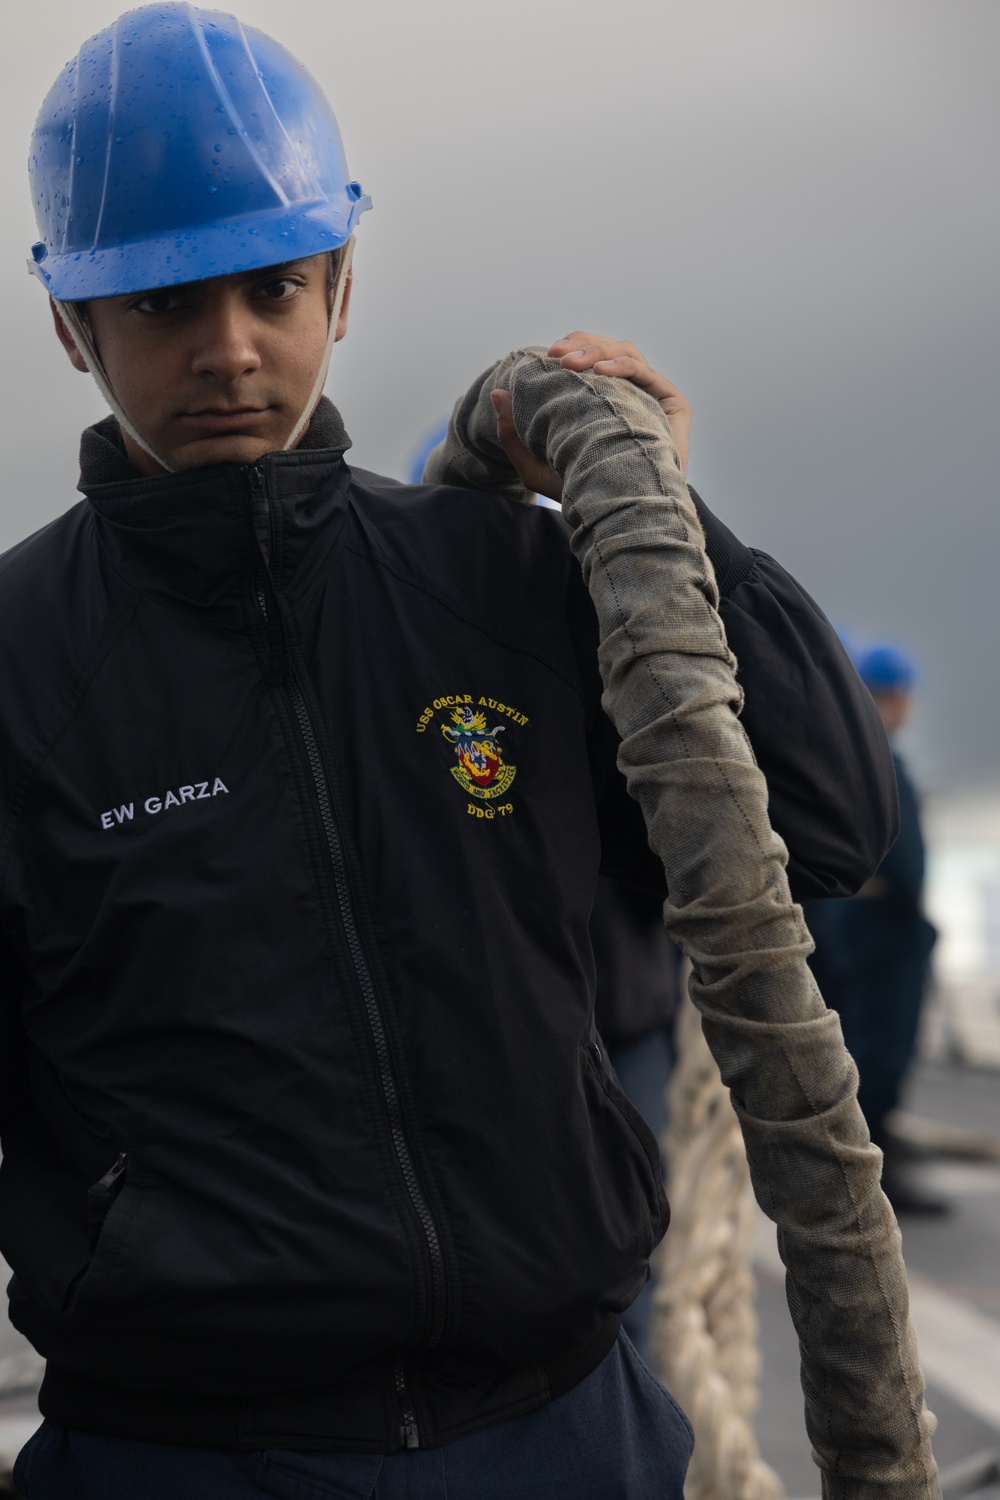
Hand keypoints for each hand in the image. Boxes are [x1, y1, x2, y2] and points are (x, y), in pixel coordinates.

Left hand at [490, 333, 690, 502]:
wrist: (622, 517)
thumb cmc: (582, 493)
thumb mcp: (536, 467)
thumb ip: (514, 433)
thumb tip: (496, 393)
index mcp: (601, 399)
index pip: (586, 361)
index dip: (569, 350)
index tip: (545, 357)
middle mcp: (627, 393)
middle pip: (605, 350)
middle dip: (580, 345)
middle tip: (556, 355)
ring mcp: (650, 396)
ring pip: (624, 352)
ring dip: (597, 351)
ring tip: (574, 364)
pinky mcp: (672, 403)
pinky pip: (644, 371)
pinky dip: (621, 365)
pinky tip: (600, 373)